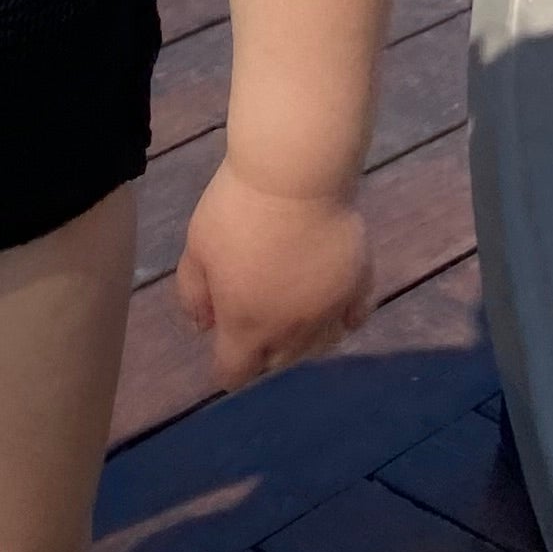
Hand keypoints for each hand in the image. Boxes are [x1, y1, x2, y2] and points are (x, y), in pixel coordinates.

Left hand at [176, 162, 373, 391]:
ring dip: (303, 340)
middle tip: (256, 320)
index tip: (225, 349)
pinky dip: (342, 319)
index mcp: (246, 326)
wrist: (294, 177)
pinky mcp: (359, 288)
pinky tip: (331, 303)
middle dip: (264, 352)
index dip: (227, 368)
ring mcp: (330, 312)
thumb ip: (193, 295)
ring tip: (293, 313)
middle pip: (279, 363)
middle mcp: (292, 331)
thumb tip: (204, 326)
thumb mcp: (196, 250)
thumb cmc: (235, 211)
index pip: (235, 373)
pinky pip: (354, 319)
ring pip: (319, 346)